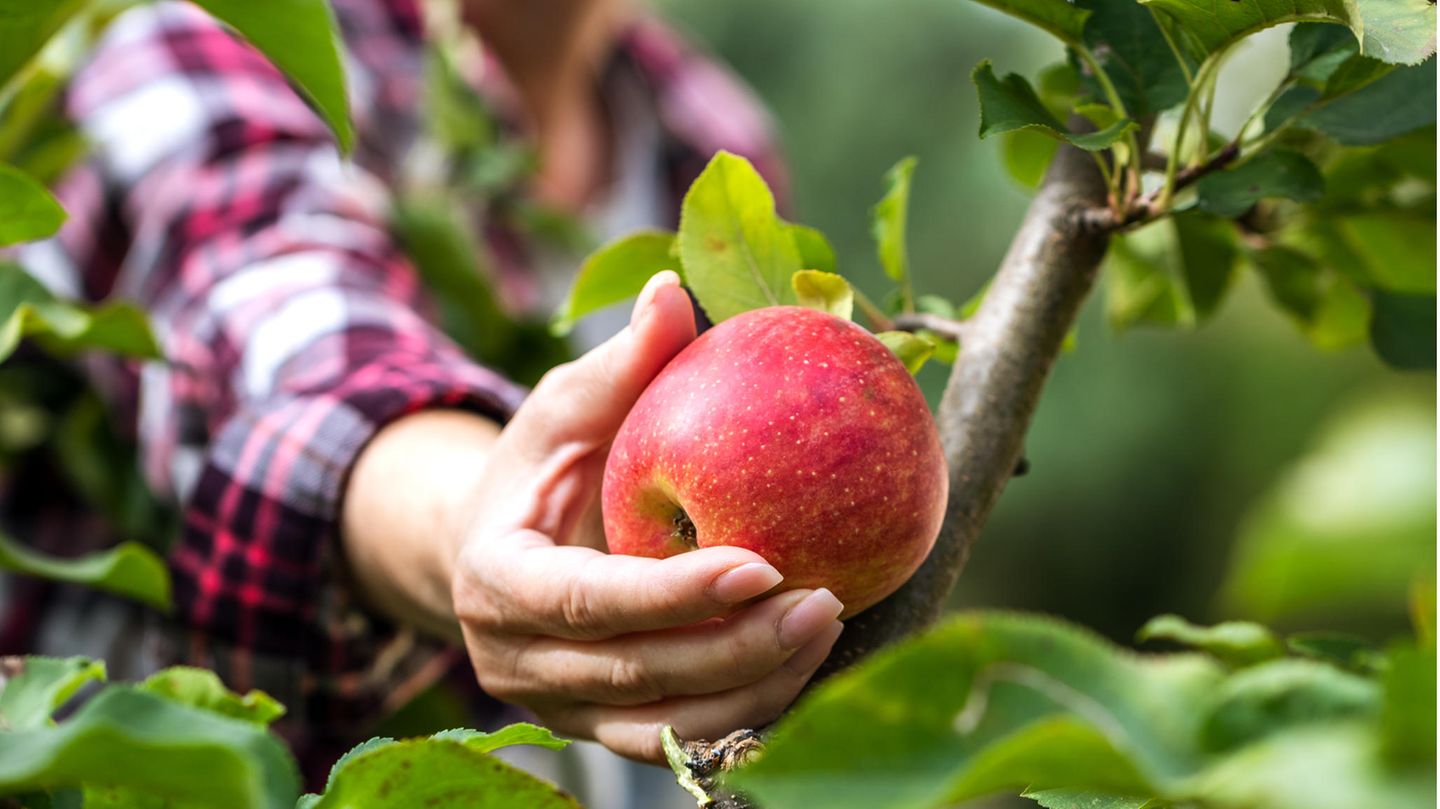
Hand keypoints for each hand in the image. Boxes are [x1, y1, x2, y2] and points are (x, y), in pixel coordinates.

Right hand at [450, 271, 844, 761]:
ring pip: (664, 726)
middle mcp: (517, 662)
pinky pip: (679, 740)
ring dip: (754, 689)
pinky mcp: (602, 729)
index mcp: (496, 582)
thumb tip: (675, 292)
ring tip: (830, 630)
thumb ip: (619, 365)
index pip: (583, 601)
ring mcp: (559, 708)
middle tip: (827, 601)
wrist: (494, 552)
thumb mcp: (565, 409)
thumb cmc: (539, 466)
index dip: (670, 593)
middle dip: (736, 647)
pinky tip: (808, 673)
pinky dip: (745, 716)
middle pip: (637, 673)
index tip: (761, 563)